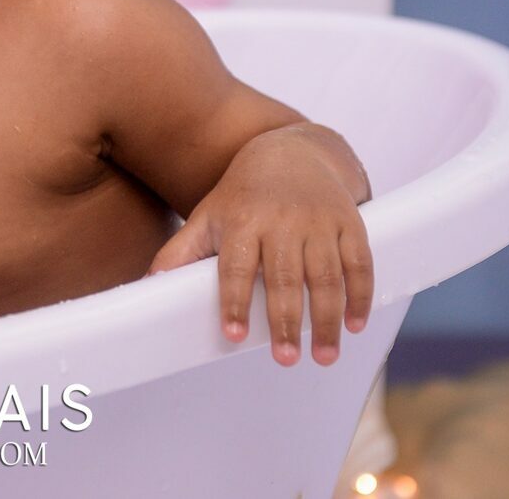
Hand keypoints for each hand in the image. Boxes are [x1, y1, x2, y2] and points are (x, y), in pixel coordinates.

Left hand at [145, 127, 373, 367]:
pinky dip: (361, 296)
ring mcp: (318, 221)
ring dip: (327, 319)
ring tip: (324, 355)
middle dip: (286, 320)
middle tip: (286, 359)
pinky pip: (359, 262)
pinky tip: (355, 325)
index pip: (235, 266)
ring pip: (326, 275)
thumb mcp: (209, 215)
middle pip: (284, 276)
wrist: (295, 149)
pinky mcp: (349, 222)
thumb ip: (181, 252)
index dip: (235, 300)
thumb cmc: (244, 194)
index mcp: (243, 220)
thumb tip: (147, 288)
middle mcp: (282, 221)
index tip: (234, 334)